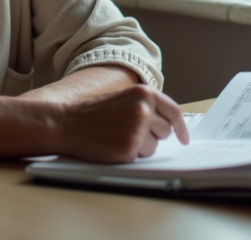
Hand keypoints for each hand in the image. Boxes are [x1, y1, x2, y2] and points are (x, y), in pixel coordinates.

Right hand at [57, 84, 189, 163]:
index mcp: (143, 93)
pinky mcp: (130, 147)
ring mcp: (138, 128)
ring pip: (154, 146)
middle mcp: (144, 108)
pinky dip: (130, 155)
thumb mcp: (123, 99)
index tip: (184, 138)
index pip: (173, 111)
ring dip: (141, 147)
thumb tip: (168, 124)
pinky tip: (113, 146)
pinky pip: (141, 157)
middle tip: (129, 132)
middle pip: (165, 130)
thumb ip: (145, 106)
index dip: (181, 127)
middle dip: (153, 135)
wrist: (66, 122)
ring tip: (118, 137)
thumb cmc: (92, 114)